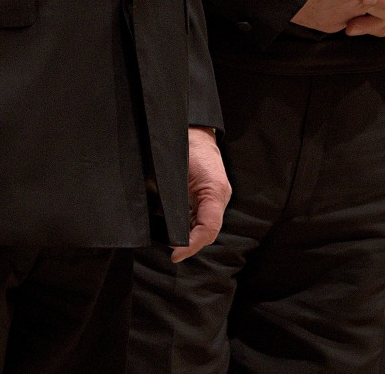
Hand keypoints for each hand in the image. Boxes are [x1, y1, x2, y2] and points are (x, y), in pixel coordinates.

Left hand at [171, 127, 230, 262]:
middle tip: (170, 250)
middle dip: (189, 243)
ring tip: (169, 240)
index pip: (209, 228)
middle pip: (207, 231)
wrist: (192, 130)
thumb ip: (173, 202)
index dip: (192, 245)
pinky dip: (188, 226)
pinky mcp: (208, 195)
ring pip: (204, 226)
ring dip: (188, 236)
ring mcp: (216, 196)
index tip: (175, 255)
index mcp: (216, 191)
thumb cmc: (185, 147)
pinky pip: (200, 217)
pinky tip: (173, 227)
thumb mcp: (176, 174)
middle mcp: (219, 196)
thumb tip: (164, 228)